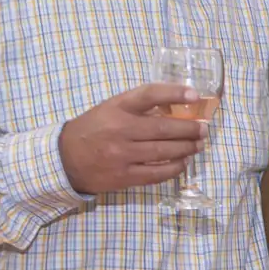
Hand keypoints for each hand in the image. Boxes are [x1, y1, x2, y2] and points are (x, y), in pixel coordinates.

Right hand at [58, 83, 207, 193]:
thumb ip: (137, 107)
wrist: (65, 159)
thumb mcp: (110, 109)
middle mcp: (120, 130)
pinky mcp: (124, 176)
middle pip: (163, 128)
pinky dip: (174, 168)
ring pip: (163, 152)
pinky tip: (183, 163)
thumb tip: (175, 108)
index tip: (195, 94)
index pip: (149, 95)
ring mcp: (122, 155)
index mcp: (116, 108)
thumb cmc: (93, 129)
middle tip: (203, 129)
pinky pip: (156, 174)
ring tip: (198, 145)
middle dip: (189, 129)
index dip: (174, 93)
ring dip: (186, 148)